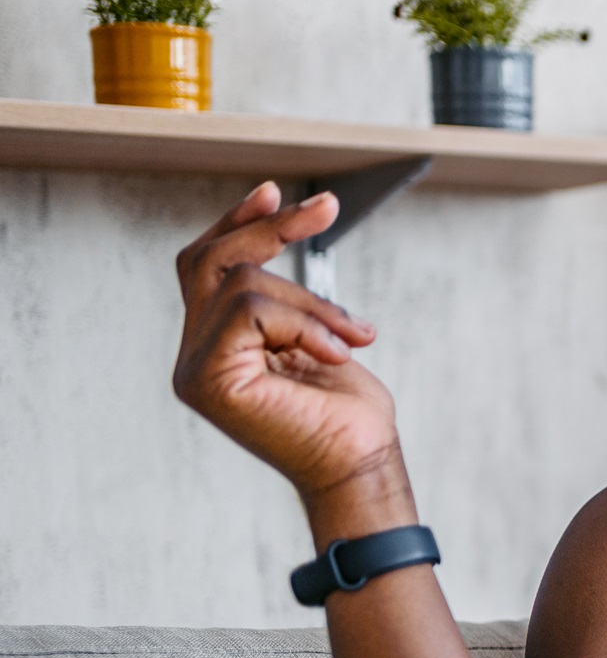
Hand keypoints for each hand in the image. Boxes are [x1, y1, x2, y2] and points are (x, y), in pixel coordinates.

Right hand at [172, 183, 402, 507]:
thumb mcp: (320, 338)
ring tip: (353, 339)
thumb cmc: (348, 414)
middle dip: (273, 228)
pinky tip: (334, 355)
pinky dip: (305, 324)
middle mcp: (194, 356)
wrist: (362, 464)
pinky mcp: (208, 379)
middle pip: (214, 261)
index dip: (238, 224)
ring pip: (244, 284)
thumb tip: (279, 233)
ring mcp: (195, 368)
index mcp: (216, 348)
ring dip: (313, 305)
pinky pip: (251, 310)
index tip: (275, 193)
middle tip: (329, 208)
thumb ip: (288, 302)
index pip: (207, 268)